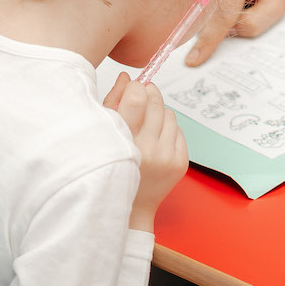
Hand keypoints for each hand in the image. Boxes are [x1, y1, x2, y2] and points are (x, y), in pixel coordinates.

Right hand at [107, 73, 188, 230]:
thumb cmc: (110, 168)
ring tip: (145, 124)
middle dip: (149, 94)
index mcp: (124, 143)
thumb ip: (113, 102)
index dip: (137, 88)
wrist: (129, 208)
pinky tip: (155, 138)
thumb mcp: (103, 134)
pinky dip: (168, 128)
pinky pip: (179, 130)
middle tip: (141, 96)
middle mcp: (148, 150)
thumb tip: (127, 77)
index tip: (133, 88)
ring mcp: (167, 158)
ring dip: (159, 112)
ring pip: (170, 114)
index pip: (138, 100)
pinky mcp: (181, 163)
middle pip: (156, 103)